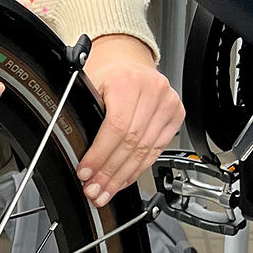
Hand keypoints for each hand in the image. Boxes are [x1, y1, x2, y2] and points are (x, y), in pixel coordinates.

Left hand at [77, 34, 183, 207]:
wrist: (129, 61)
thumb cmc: (108, 74)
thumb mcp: (90, 86)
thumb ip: (87, 114)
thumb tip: (76, 152)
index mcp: (128, 81)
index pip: (116, 127)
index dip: (100, 154)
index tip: (86, 172)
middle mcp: (153, 91)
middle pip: (131, 143)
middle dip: (109, 172)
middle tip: (94, 189)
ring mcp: (168, 103)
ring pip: (145, 151)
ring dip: (122, 176)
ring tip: (105, 191)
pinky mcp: (176, 116)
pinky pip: (155, 150)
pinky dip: (137, 169)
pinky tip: (123, 180)